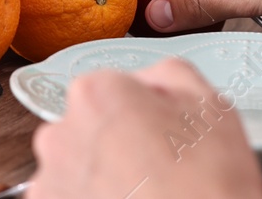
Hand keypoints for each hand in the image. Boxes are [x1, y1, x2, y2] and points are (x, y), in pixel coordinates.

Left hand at [28, 60, 261, 198]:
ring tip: (140, 191)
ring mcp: (52, 178)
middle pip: (88, 127)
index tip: (156, 136)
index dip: (139, 113)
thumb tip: (145, 82)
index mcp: (95, 94)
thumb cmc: (209, 184)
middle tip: (151, 169)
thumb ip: (166, 75)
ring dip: (100, 175)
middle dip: (114, 143)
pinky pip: (68, 194)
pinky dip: (88, 197)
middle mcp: (61, 132)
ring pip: (76, 166)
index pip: (110, 90)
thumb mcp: (209, 106)